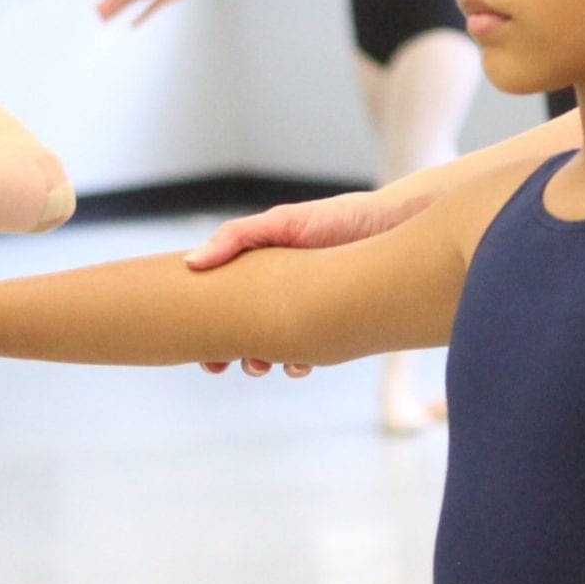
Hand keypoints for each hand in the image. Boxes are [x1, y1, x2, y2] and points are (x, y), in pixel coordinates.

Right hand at [184, 183, 404, 372]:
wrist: (393, 226)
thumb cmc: (335, 219)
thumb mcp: (281, 222)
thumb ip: (236, 237)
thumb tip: (191, 263)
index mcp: (261, 273)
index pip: (225, 307)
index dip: (209, 333)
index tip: (201, 354)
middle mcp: (281, 296)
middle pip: (246, 334)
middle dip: (233, 354)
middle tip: (224, 364)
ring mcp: (308, 314)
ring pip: (276, 349)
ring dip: (264, 361)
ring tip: (262, 362)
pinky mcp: (336, 327)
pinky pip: (311, 354)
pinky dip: (300, 362)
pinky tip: (299, 362)